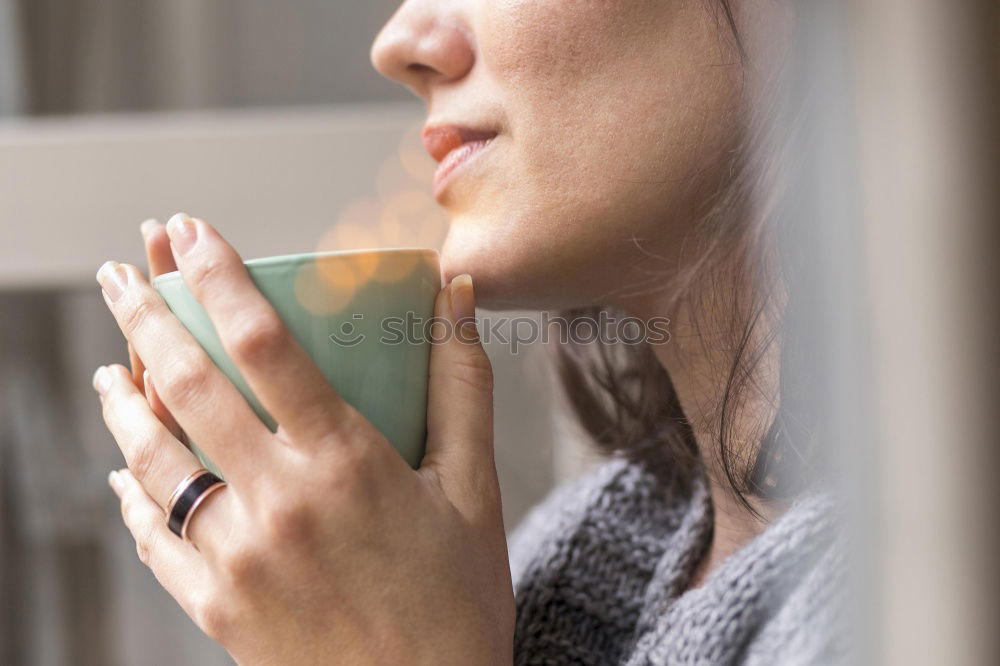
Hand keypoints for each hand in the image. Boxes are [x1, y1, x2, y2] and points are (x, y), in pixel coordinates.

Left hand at [93, 214, 514, 664]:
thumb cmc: (459, 601)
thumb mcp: (475, 491)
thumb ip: (462, 386)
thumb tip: (459, 294)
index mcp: (345, 464)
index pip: (267, 346)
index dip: (221, 278)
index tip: (194, 232)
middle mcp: (278, 503)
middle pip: (188, 388)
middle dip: (144, 317)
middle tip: (120, 270)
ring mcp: (236, 557)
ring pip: (153, 459)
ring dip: (121, 401)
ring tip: (108, 367)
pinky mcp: (214, 607)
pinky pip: (152, 538)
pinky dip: (131, 494)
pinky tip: (124, 473)